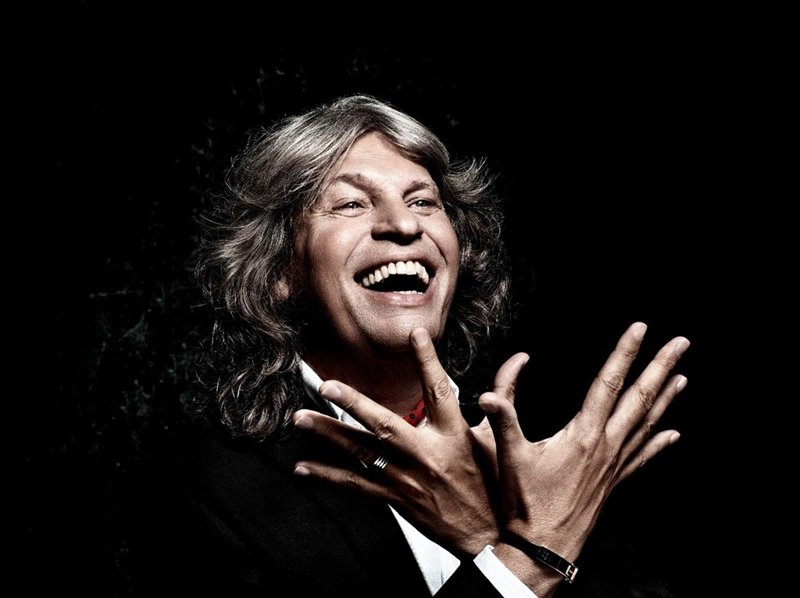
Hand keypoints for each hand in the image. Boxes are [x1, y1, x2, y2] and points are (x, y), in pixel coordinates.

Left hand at [293, 328, 504, 555]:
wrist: (490, 537)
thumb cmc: (496, 483)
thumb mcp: (501, 437)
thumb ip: (505, 393)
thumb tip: (520, 359)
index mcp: (455, 434)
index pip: (439, 389)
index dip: (428, 361)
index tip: (414, 335)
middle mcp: (428, 454)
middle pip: (385, 424)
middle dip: (353, 403)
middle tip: (327, 385)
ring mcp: (408, 478)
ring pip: (362, 453)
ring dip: (329, 435)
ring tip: (300, 419)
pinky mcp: (397, 499)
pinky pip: (357, 486)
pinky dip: (328, 476)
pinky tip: (304, 467)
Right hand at [480, 322, 688, 564]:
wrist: (544, 549)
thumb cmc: (527, 504)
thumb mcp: (511, 457)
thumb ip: (503, 421)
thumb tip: (489, 395)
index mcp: (584, 434)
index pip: (609, 382)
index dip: (625, 352)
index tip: (639, 329)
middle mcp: (606, 446)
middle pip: (640, 398)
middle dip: (661, 367)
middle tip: (681, 344)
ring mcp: (614, 465)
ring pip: (647, 423)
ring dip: (665, 398)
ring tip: (682, 377)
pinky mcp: (614, 482)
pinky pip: (643, 457)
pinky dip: (659, 442)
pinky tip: (673, 433)